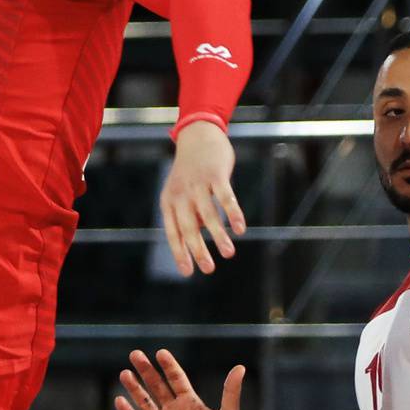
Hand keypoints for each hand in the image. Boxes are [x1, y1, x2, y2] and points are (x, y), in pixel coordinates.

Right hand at [115, 348, 243, 409]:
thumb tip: (240, 368)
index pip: (177, 379)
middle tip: (135, 354)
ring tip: (124, 373)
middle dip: (146, 371)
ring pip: (145, 403)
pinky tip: (120, 400)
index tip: (161, 353)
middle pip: (157, 386)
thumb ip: (231, 393)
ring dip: (135, 388)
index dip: (169, 366)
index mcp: (191, 404)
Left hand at [160, 121, 244, 275]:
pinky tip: (240, 229)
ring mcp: (198, 184)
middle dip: (199, 250)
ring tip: (229, 254)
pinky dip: (233, 213)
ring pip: (208, 214)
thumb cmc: (190, 172)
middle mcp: (181, 194)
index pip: (173, 232)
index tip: (188, 272)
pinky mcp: (215, 175)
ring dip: (219, 235)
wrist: (198, 136)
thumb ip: (188, 217)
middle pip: (189, 227)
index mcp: (169, 202)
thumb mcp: (181, 194)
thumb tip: (195, 245)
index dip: (180, 252)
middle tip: (209, 269)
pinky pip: (225, 197)